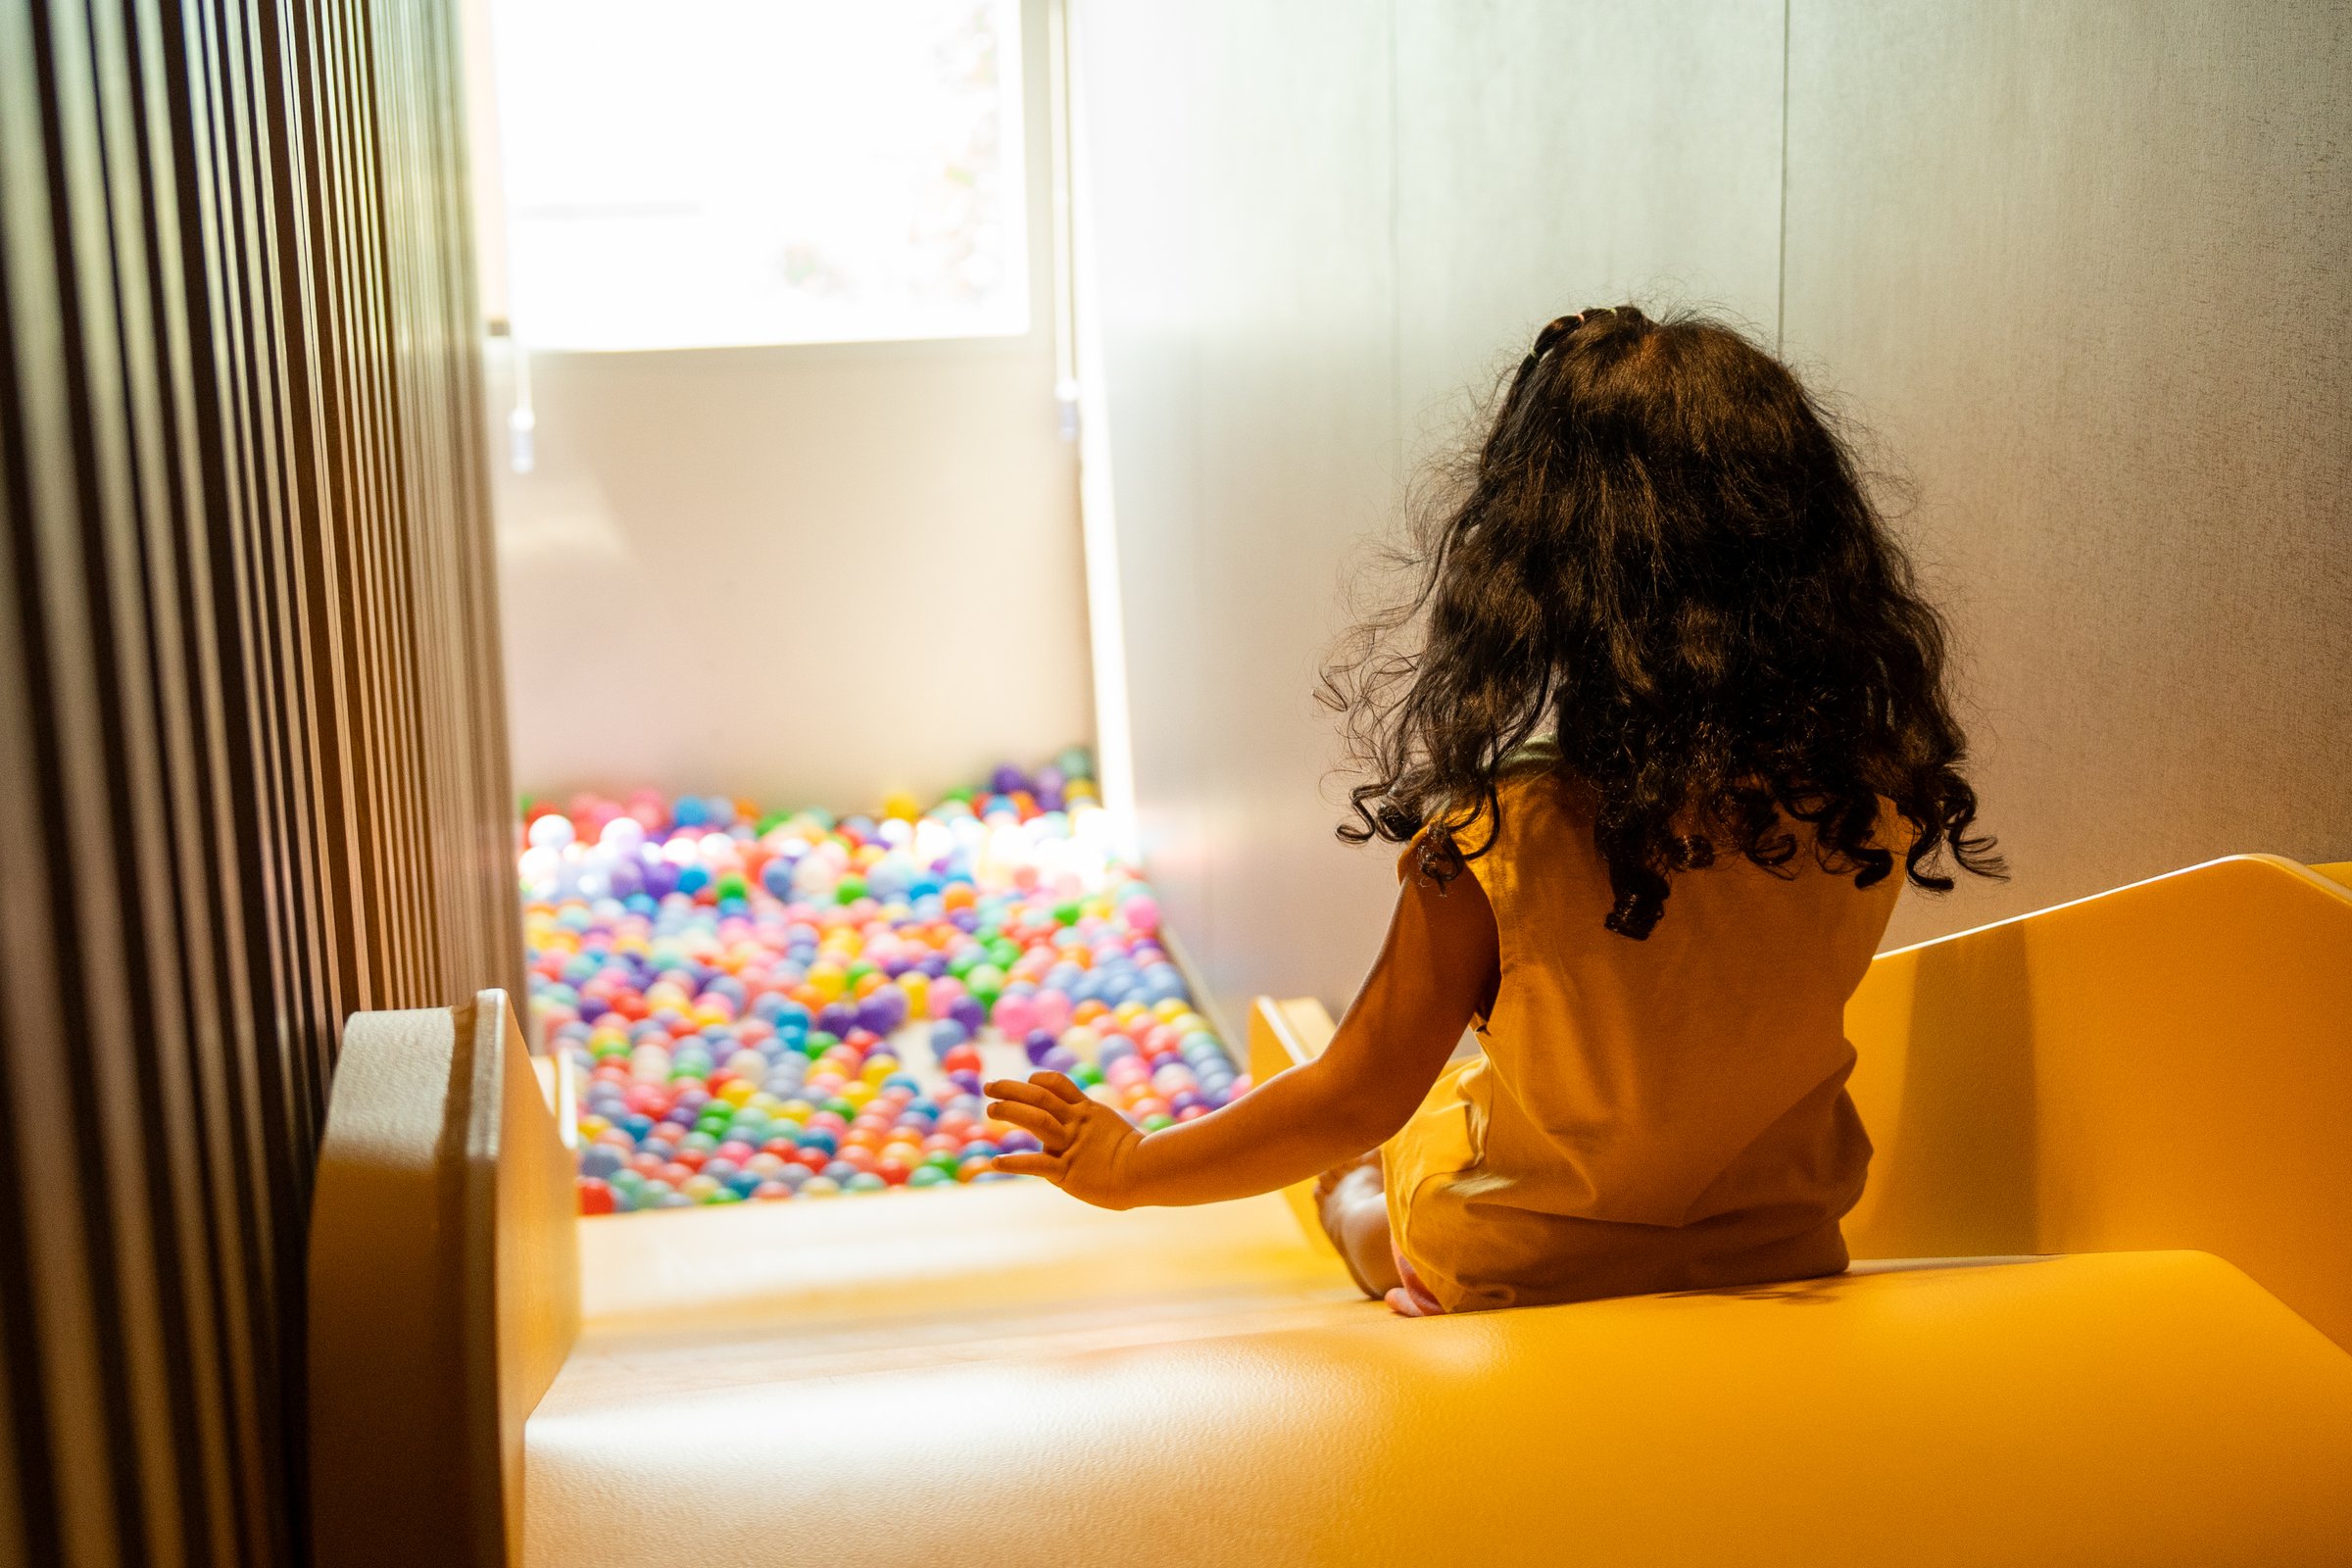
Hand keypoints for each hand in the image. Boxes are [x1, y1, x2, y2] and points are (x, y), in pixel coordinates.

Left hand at [984, 1072, 1144, 1209]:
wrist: (1149, 1173)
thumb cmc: (1138, 1158)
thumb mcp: (1114, 1130)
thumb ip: (1096, 1124)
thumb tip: (1091, 1124)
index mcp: (1088, 1111)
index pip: (1057, 1083)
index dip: (1038, 1079)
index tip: (1026, 1081)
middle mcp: (1077, 1123)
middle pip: (1040, 1097)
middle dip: (1011, 1089)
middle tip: (988, 1087)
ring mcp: (1071, 1145)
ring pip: (1036, 1120)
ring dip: (1010, 1111)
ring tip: (990, 1109)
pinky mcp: (1067, 1171)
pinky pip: (1037, 1164)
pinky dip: (1014, 1163)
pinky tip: (995, 1162)